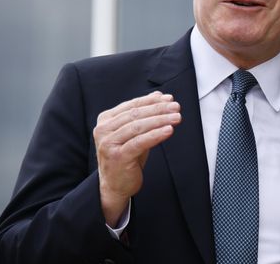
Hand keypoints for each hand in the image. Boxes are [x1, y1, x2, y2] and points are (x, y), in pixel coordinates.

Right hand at [94, 92, 181, 225]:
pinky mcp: (117, 157)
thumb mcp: (134, 133)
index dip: (152, 101)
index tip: (169, 98)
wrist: (115, 185)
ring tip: (177, 117)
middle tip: (176, 107)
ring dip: (160, 120)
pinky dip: (156, 134)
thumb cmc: (126, 156)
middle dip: (158, 109)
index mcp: (105, 120)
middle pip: (136, 114)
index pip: (132, 105)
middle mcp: (103, 130)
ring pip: (138, 126)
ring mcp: (108, 144)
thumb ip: (143, 115)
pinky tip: (169, 130)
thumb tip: (158, 95)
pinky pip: (139, 142)